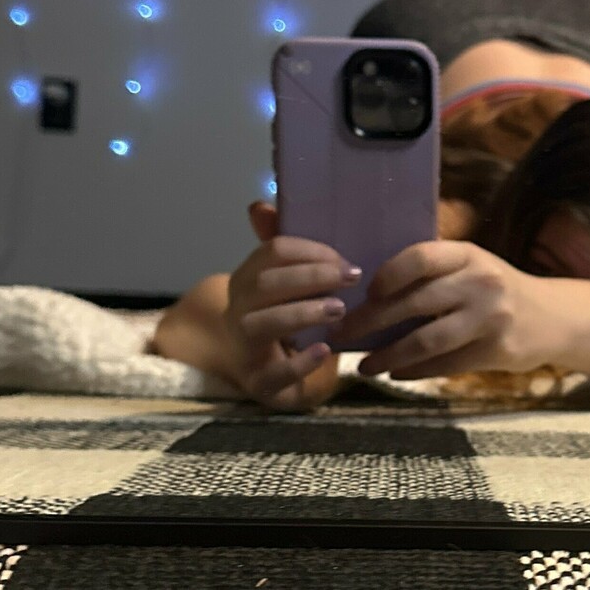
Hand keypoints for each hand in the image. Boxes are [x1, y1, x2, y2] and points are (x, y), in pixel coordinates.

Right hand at [223, 200, 358, 409]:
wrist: (264, 376)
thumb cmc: (282, 320)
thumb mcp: (286, 284)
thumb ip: (284, 250)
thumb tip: (260, 205)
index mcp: (247, 280)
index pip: (271, 253)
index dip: (310, 252)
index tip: (345, 259)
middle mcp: (237, 310)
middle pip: (266, 284)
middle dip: (310, 278)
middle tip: (351, 278)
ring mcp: (244, 347)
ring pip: (263, 324)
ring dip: (303, 313)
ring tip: (339, 310)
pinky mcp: (258, 383)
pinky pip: (274, 373)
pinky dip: (300, 362)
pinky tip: (324, 352)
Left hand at [333, 240, 562, 380]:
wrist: (553, 318)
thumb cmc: (497, 290)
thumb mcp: (472, 267)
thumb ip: (433, 273)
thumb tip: (368, 294)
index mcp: (468, 254)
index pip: (420, 258)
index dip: (387, 275)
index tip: (364, 293)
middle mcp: (480, 282)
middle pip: (414, 303)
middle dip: (370, 321)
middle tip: (342, 334)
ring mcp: (490, 318)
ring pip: (426, 341)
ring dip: (389, 355)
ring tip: (363, 365)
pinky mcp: (496, 351)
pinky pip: (445, 365)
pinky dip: (415, 371)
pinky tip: (396, 373)